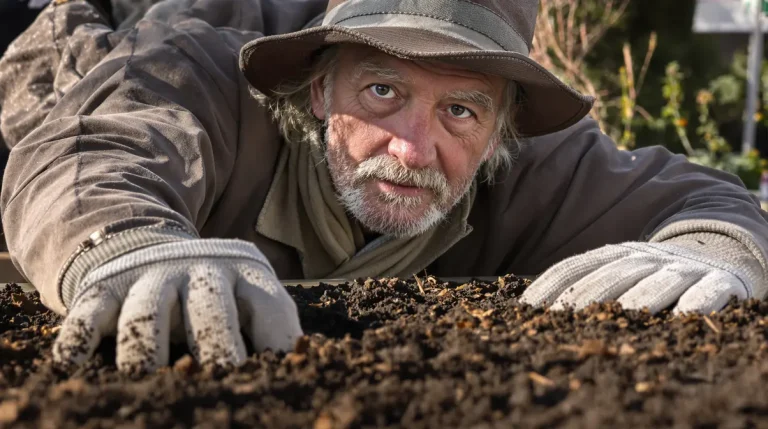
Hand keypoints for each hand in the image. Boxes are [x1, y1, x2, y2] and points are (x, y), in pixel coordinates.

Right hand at [53, 239, 302, 371]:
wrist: (151, 247)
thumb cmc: (215, 293)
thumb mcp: (247, 299)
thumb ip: (267, 330)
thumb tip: (296, 378)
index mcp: (245, 275)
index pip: (270, 306)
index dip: (278, 341)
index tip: (280, 376)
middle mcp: (199, 270)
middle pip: (210, 309)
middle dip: (216, 348)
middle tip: (219, 383)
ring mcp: (150, 275)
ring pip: (146, 314)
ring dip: (145, 353)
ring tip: (146, 385)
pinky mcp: (105, 286)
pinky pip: (89, 313)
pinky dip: (77, 339)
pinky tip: (71, 366)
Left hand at [520, 233, 764, 313]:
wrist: (719, 251)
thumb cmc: (653, 272)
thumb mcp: (618, 271)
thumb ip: (585, 284)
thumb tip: (533, 309)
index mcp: (614, 255)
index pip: (575, 267)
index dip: (550, 285)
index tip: (525, 309)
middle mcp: (643, 258)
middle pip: (608, 277)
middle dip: (582, 299)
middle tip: (559, 323)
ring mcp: (679, 269)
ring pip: (653, 284)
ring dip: (635, 302)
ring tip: (615, 320)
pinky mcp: (716, 282)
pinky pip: (706, 293)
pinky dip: (697, 303)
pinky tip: (686, 317)